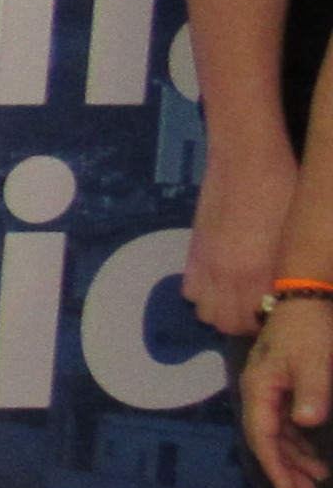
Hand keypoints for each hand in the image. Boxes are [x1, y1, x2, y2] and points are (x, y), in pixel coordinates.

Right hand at [190, 147, 299, 334]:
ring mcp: (208, 267)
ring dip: (222, 311)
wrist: (246, 162)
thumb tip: (292, 290)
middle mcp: (230, 279)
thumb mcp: (297, 239)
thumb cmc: (286, 194)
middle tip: (262, 309)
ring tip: (239, 298)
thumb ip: (288, 273)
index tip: (283, 312)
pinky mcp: (193, 253)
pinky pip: (190, 291)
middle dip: (246, 323)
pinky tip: (219, 281)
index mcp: (263, 277)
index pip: (262, 323)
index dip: (273, 322)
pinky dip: (204, 294)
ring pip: (206, 312)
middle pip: (229, 325)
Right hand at [248, 300, 332, 487]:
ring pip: (277, 432)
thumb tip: (307, 424)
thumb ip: (312, 393)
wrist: (306, 299)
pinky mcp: (282, 386)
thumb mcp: (315, 361)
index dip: (275, 465)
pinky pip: (286, 422)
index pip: (262, 435)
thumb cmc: (309, 330)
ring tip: (315, 479)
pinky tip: (312, 453)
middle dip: (285, 468)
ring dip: (294, 457)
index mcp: (259, 389)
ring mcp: (269, 389)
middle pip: (267, 438)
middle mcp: (258, 392)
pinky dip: (298, 441)